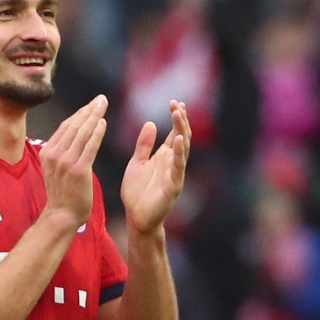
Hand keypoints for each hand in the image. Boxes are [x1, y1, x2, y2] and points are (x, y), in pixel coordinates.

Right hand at [39, 95, 108, 228]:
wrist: (61, 215)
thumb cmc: (62, 194)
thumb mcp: (55, 169)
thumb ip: (61, 153)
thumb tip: (71, 138)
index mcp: (47, 152)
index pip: (65, 127)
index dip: (79, 113)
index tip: (91, 104)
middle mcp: (55, 154)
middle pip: (74, 126)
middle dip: (88, 110)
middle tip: (101, 98)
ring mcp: (66, 162)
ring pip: (81, 133)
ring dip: (94, 116)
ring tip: (103, 105)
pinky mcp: (78, 170)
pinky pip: (89, 147)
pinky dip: (96, 133)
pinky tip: (102, 123)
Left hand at [121, 101, 190, 234]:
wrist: (136, 217)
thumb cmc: (137, 192)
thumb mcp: (137, 163)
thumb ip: (144, 145)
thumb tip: (151, 123)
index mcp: (163, 157)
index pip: (173, 133)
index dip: (176, 118)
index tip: (175, 102)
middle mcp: (172, 163)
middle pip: (181, 137)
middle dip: (180, 120)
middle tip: (178, 104)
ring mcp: (175, 174)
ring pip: (182, 149)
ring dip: (181, 132)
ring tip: (179, 115)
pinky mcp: (173, 186)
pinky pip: (177, 168)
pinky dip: (179, 154)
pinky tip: (177, 140)